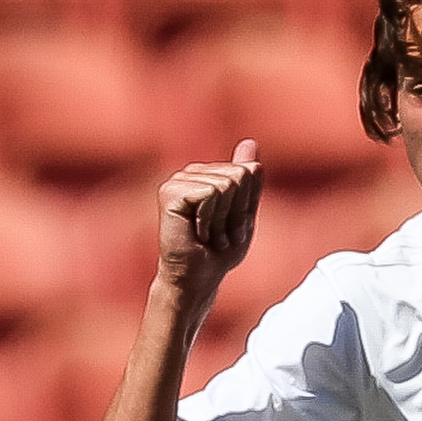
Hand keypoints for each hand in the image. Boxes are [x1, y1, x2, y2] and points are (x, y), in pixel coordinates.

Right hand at [156, 138, 263, 300]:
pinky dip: (209, 220)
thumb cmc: (219, 252)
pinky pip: (211, 193)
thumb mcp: (244, 212)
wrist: (197, 279)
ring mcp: (179, 180)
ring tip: (207, 235)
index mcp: (208, 174)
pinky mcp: (170, 192)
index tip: (229, 227)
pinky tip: (195, 232)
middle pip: (240, 175)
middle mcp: (191, 172)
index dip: (247, 205)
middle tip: (217, 234)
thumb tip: (250, 141)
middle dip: (236, 212)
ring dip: (222, 220)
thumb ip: (248, 180)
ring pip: (227, 184)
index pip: (250, 171)